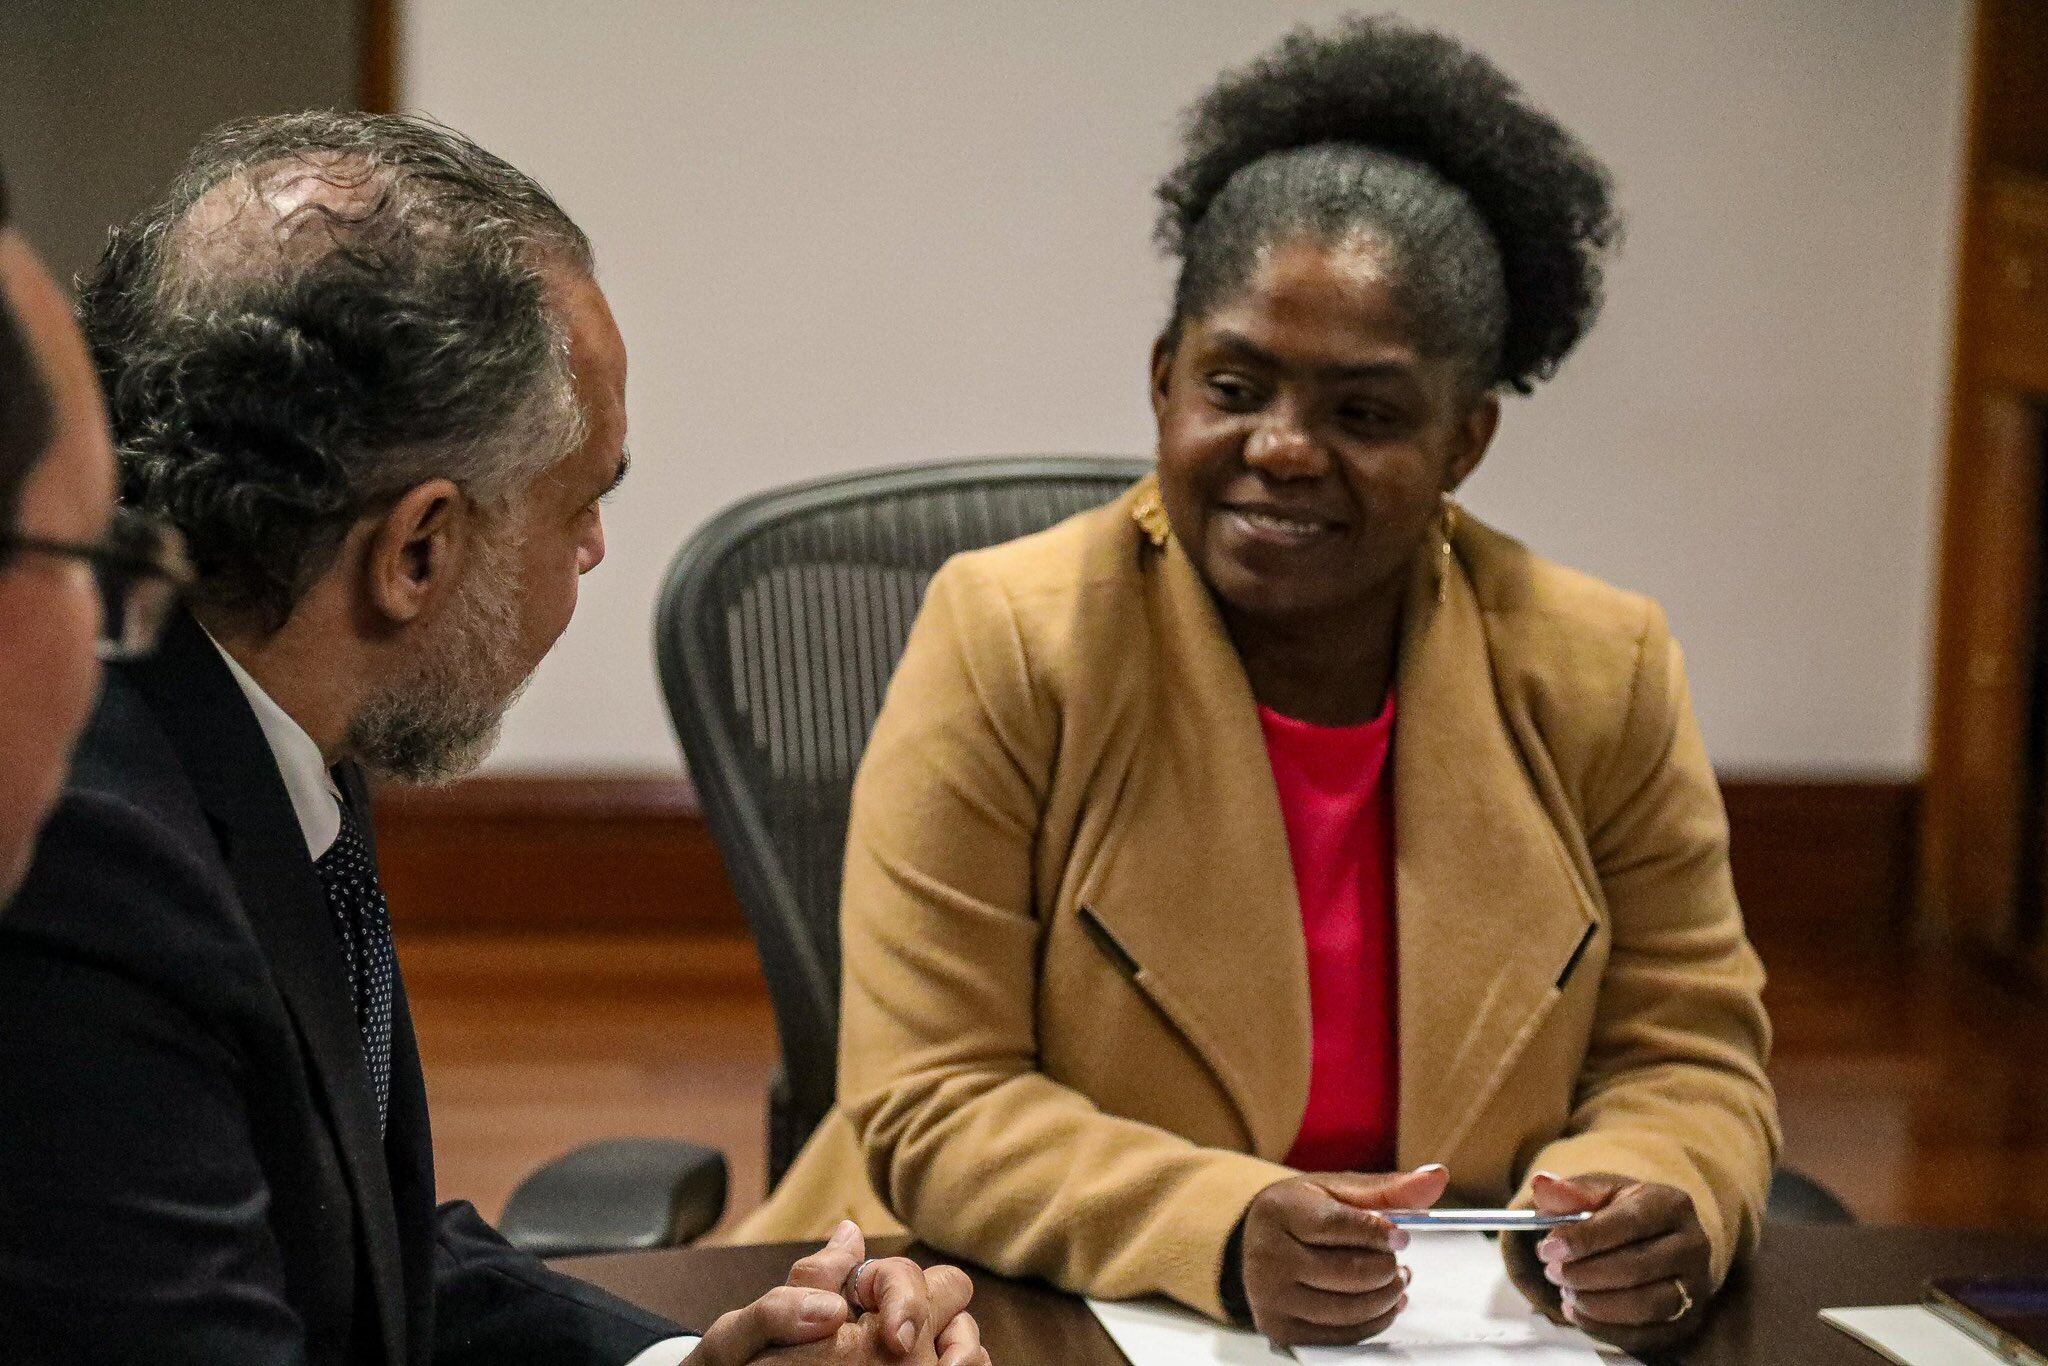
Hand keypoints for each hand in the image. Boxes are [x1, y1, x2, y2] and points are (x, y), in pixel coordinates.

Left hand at [687, 1220, 987, 1364]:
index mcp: (845, 1295)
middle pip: (948, 1295)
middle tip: (937, 1360)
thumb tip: (848, 1235)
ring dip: (965, 1351)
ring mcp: (902, 1354)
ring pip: (961, 1338)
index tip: (893, 1338)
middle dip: (950, 1321)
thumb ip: (785, 1296)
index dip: (904, 1297)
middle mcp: (881, 1321)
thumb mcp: (741, 1338)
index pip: (901, 1276)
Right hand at [1235, 1164, 1449, 1347]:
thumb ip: (1389, 1188)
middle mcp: (1267, 1255)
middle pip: (1345, 1272)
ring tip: (1397, 1281)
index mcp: (1278, 1211)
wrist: (1260, 1244)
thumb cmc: (1303, 1213)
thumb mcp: (1338, 1191)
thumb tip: (1437, 1177)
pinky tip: (1384, 1304)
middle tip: (1400, 1264)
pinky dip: (1373, 1322)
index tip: (1401, 1237)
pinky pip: (1340, 1335)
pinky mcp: (1280, 1329)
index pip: (1334, 1226)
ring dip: (1385, 1298)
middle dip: (1386, 1270)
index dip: (1376, 1234)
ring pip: (1347, 1309)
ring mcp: (1270, 1296)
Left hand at [1515, 1171, 1710, 1353]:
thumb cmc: (1622, 1214)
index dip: (1586, 1238)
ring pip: (1646, 1305)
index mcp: (1672, 1205)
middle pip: (1637, 1266)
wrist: (1655, 1240)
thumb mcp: (1599, 1193)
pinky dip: (1603, 1328)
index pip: (1630, 1222)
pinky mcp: (1685, 1322)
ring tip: (1565, 1290)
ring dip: (1595, 1302)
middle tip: (1552, 1270)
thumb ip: (1569, 1191)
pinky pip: (1644, 1335)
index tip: (1549, 1247)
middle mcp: (1693, 1246)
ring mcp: (1695, 1288)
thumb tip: (1540, 1185)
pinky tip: (1576, 1311)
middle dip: (1585, 1273)